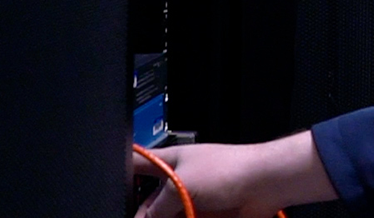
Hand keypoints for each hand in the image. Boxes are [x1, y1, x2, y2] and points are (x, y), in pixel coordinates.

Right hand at [132, 132, 334, 217]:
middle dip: (141, 212)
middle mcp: (179, 179)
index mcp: (170, 160)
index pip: (137, 163)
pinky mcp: (205, 215)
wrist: (266, 184)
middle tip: (126, 216)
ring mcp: (192, 199)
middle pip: (147, 200)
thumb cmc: (226, 171)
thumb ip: (156, 207)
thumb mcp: (180, 185)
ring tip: (172, 216)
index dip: (121, 173)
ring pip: (165, 215)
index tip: (107, 186)